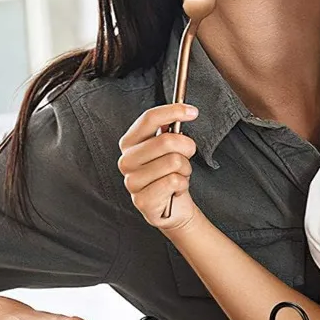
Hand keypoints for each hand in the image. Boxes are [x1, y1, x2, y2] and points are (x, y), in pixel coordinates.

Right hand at [118, 104, 200, 231]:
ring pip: (174, 162)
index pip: (149, 119)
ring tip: (178, 175)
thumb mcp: (168, 149)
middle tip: (187, 156)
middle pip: (166, 141)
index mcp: (129, 143)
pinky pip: (174, 181)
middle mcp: (126, 160)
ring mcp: (132, 181)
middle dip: (186, 147)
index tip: (193, 112)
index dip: (173, 111)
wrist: (172, 208)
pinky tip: (176, 189)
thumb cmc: (170, 174)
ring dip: (185, 169)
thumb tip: (181, 113)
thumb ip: (169, 131)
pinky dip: (183, 184)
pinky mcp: (143, 200)